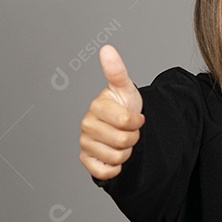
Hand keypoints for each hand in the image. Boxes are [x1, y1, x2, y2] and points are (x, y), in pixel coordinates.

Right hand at [79, 45, 144, 179]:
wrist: (124, 127)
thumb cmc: (124, 106)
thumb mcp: (126, 88)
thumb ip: (117, 71)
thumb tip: (107, 49)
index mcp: (96, 107)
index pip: (126, 122)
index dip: (137, 122)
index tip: (136, 118)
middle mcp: (86, 125)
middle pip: (122, 142)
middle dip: (133, 138)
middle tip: (130, 131)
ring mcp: (84, 143)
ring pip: (116, 157)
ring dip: (126, 152)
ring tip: (123, 142)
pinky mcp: (86, 161)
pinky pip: (104, 172)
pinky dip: (116, 168)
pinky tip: (115, 156)